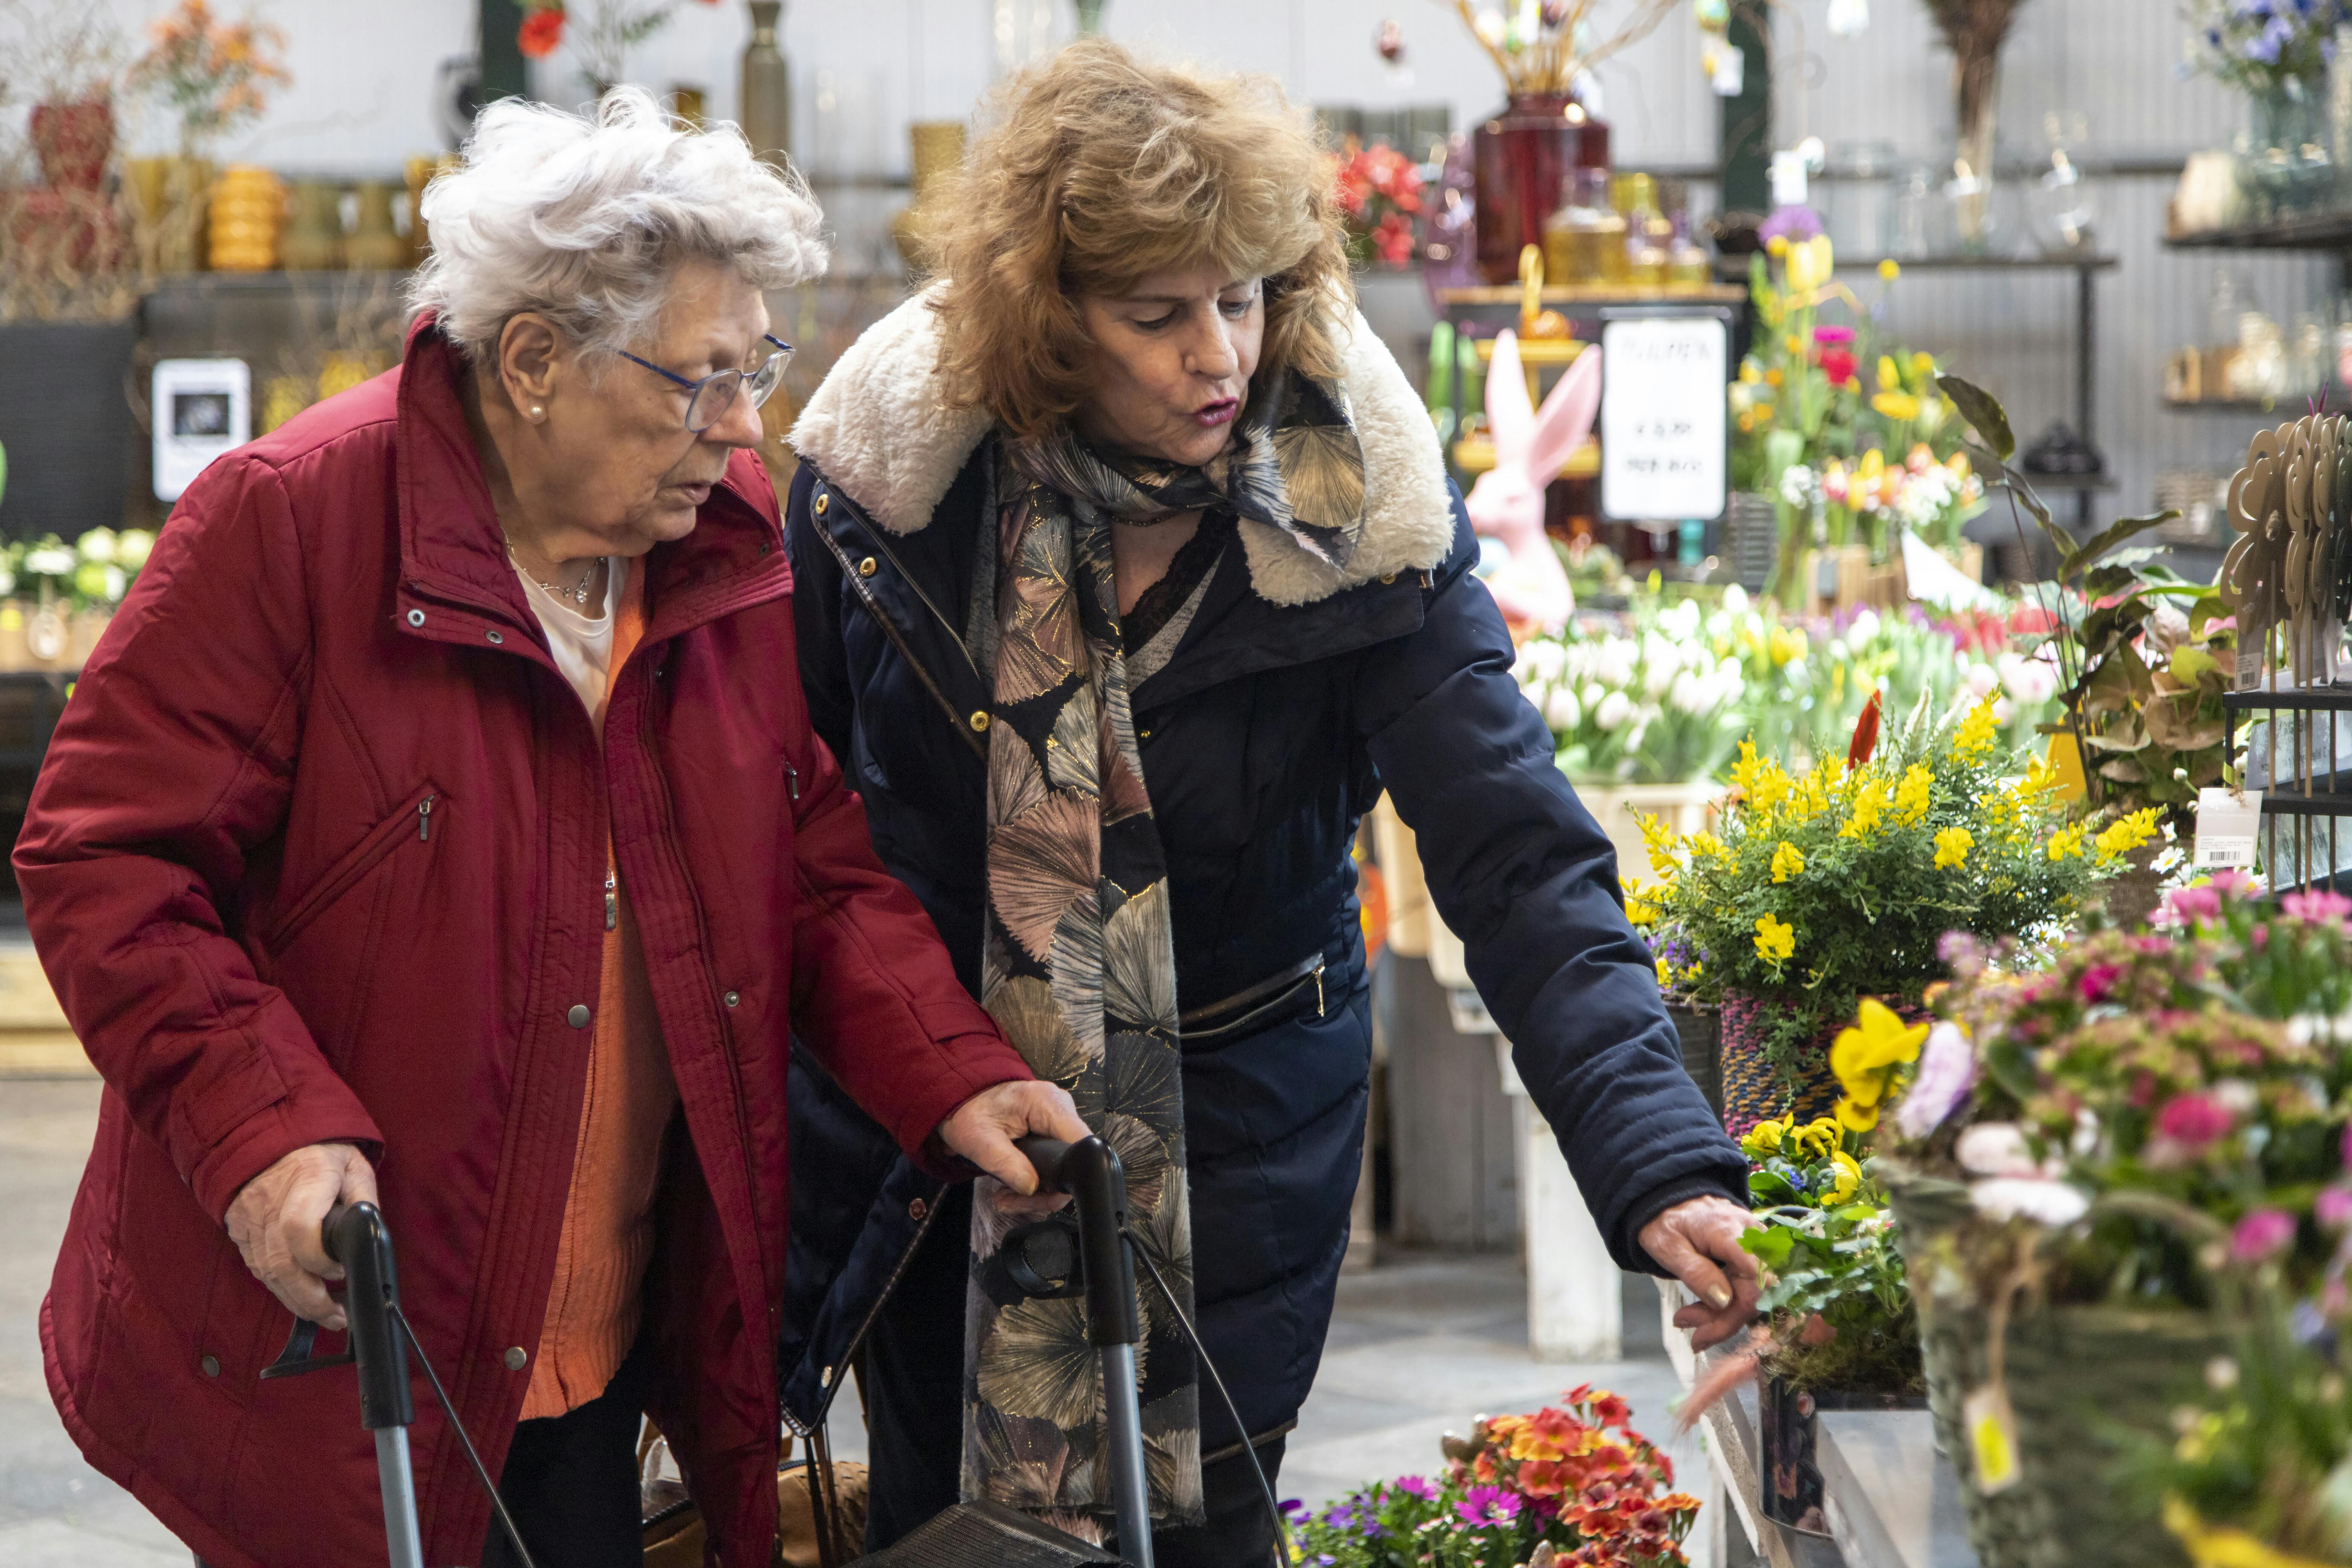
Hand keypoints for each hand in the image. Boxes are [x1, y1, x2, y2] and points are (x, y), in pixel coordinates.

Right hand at [224, 1142, 378, 1331]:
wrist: (263, 1136)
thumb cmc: (317, 1151)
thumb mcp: (353, 1164)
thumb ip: (364, 1198)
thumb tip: (371, 1233)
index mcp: (305, 1179)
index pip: (299, 1227)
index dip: (319, 1259)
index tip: (341, 1271)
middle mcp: (271, 1204)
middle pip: (281, 1264)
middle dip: (310, 1300)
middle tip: (337, 1318)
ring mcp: (250, 1220)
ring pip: (268, 1274)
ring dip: (297, 1301)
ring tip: (326, 1316)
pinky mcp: (240, 1232)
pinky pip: (258, 1268)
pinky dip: (280, 1288)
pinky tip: (301, 1297)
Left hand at [937, 1080, 1090, 1214]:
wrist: (961, 1098)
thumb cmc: (967, 1112)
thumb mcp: (979, 1140)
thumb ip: (1006, 1163)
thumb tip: (1031, 1187)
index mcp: (1048, 1103)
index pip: (1079, 1144)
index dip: (1066, 1176)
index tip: (1036, 1194)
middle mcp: (1062, 1108)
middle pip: (1073, 1160)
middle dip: (1044, 1191)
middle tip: (1010, 1202)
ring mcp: (1059, 1119)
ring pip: (1065, 1166)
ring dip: (1037, 1191)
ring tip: (1005, 1199)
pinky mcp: (1052, 1130)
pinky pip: (1055, 1161)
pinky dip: (1036, 1180)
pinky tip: (1012, 1188)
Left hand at [1641, 1194, 1761, 1351]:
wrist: (1671, 1203)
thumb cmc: (1667, 1222)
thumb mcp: (1669, 1248)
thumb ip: (1696, 1272)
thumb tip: (1724, 1300)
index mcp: (1729, 1231)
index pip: (1754, 1275)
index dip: (1738, 1308)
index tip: (1707, 1333)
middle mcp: (1752, 1238)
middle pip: (1752, 1292)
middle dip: (1721, 1319)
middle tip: (1686, 1328)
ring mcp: (1757, 1247)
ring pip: (1751, 1295)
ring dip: (1721, 1316)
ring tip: (1686, 1318)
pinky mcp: (1754, 1258)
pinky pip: (1747, 1289)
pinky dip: (1725, 1305)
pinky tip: (1702, 1310)